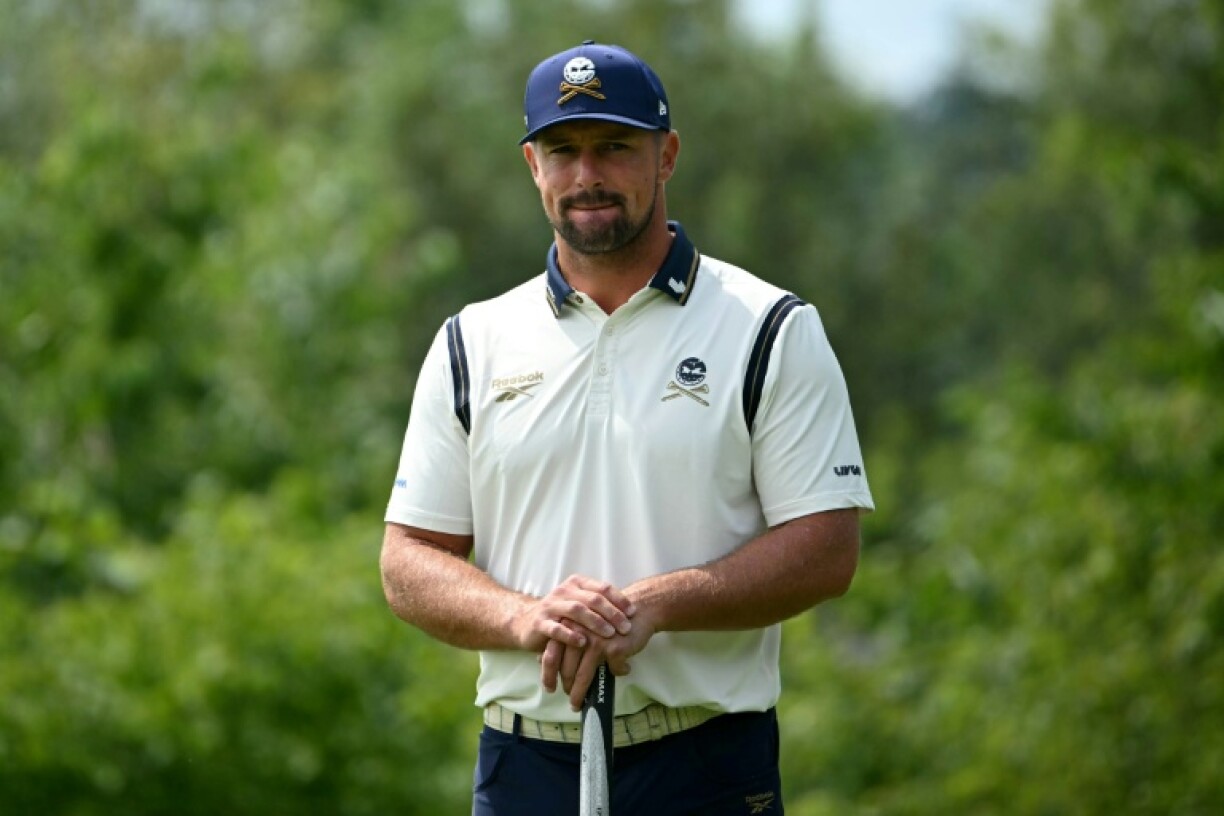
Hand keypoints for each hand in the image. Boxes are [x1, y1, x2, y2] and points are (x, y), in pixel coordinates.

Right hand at [511, 574, 635, 652]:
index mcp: (576, 584)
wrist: (527, 623)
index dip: (619, 600)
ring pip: (576, 610)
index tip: (633, 613)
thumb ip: (600, 605)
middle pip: (592, 599)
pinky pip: (556, 628)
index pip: (602, 588)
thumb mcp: (580, 605)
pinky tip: (583, 642)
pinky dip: (570, 635)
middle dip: (612, 613)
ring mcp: (550, 606)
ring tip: (609, 634)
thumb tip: (631, 614)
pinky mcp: (539, 622)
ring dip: (595, 622)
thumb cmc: (561, 616)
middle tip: (626, 627)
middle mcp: (563, 591)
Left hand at [540, 607, 657, 710]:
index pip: (551, 655)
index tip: (549, 688)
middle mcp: (579, 634)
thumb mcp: (584, 627)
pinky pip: (613, 670)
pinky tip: (623, 670)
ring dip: (580, 693)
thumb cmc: (609, 619)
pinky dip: (618, 672)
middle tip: (570, 701)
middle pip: (566, 669)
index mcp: (569, 628)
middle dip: (567, 688)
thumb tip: (541, 660)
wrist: (640, 608)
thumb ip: (565, 641)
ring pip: (583, 675)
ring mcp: (596, 641)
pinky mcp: (613, 648)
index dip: (548, 675)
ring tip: (579, 704)